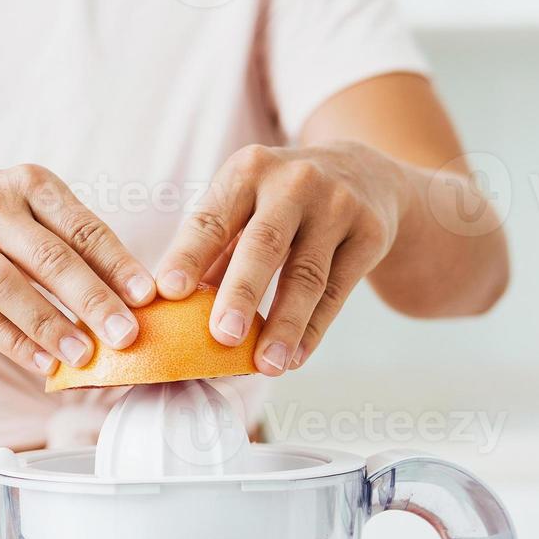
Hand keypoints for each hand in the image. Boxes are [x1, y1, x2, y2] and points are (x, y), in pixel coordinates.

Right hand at [0, 164, 155, 374]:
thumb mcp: (26, 208)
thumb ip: (70, 242)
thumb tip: (129, 297)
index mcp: (30, 185)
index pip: (82, 227)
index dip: (117, 263)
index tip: (146, 296)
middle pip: (51, 258)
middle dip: (93, 300)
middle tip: (126, 336)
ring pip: (10, 288)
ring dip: (50, 325)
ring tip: (85, 357)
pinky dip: (13, 341)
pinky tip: (43, 363)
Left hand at [156, 142, 408, 375]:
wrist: (364, 174)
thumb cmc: (280, 203)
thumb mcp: (246, 208)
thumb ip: (214, 255)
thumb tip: (175, 316)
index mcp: (247, 171)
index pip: (212, 219)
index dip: (189, 256)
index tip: (169, 293)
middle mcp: (294, 181)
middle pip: (264, 244)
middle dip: (241, 293)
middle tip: (223, 337)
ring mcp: (337, 204)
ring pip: (307, 275)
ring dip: (284, 325)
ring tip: (265, 366)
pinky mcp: (370, 232)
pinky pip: (337, 291)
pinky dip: (314, 330)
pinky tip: (295, 359)